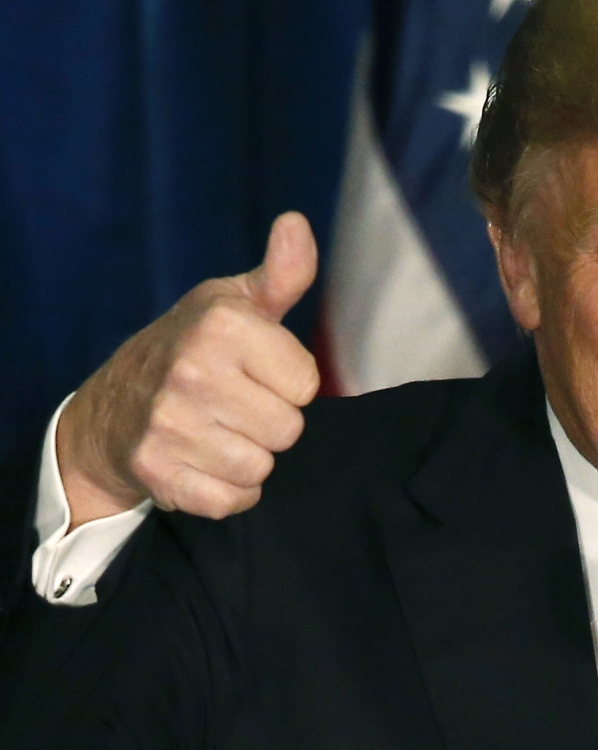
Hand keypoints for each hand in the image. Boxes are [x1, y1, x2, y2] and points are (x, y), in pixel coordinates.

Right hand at [57, 212, 320, 528]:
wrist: (113, 407)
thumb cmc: (190, 347)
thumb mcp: (234, 302)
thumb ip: (281, 273)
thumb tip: (296, 223)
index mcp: (222, 326)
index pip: (307, 384)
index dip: (289, 382)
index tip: (257, 372)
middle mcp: (192, 372)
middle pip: (288, 430)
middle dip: (271, 422)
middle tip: (236, 405)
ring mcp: (169, 426)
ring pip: (261, 467)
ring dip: (250, 457)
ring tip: (220, 431)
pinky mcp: (157, 472)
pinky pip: (232, 501)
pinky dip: (228, 490)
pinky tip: (207, 462)